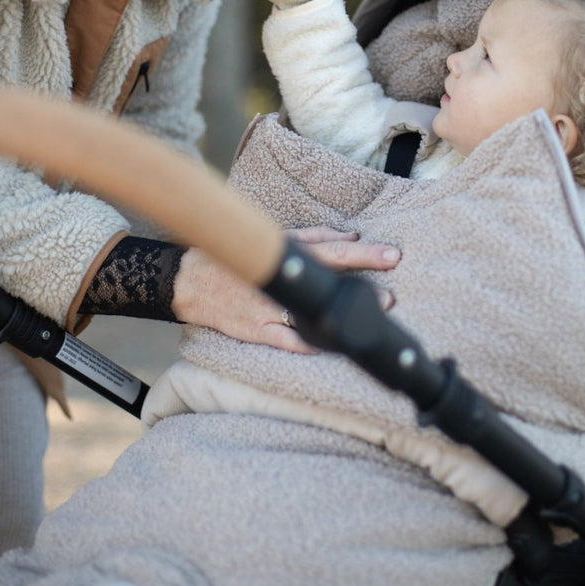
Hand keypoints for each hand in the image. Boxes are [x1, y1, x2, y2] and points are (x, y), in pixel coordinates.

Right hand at [172, 228, 399, 353]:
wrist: (191, 280)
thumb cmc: (237, 257)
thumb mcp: (273, 239)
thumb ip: (313, 238)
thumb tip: (350, 236)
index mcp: (285, 254)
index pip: (334, 251)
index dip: (365, 254)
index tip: (393, 255)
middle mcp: (280, 280)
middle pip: (328, 281)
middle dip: (362, 289)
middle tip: (390, 296)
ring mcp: (268, 307)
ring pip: (312, 314)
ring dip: (343, 317)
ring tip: (369, 319)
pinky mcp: (256, 331)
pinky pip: (287, 341)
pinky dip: (309, 345)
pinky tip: (332, 349)